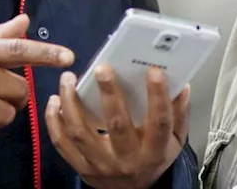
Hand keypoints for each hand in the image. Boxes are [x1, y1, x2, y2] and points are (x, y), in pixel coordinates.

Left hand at [46, 66, 189, 188]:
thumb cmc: (153, 159)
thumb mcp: (174, 142)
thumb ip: (178, 114)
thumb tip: (182, 85)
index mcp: (155, 152)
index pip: (159, 122)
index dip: (158, 97)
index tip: (154, 71)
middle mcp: (128, 160)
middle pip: (118, 125)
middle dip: (110, 94)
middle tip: (102, 68)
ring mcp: (101, 166)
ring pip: (81, 133)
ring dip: (72, 103)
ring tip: (68, 78)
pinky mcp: (81, 168)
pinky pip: (62, 144)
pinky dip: (55, 121)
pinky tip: (55, 100)